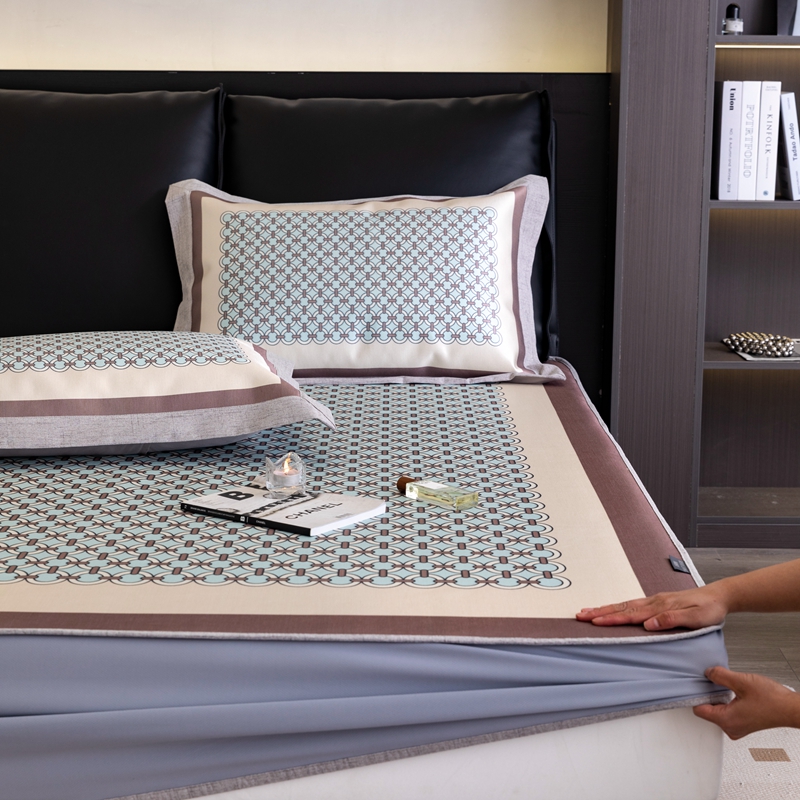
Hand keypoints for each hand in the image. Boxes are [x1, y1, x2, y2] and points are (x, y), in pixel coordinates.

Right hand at [575, 585, 728, 629]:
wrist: (719, 596)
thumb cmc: (709, 609)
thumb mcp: (696, 618)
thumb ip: (672, 620)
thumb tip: (648, 624)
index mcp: (660, 606)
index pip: (631, 614)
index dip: (611, 618)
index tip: (594, 621)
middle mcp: (654, 602)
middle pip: (622, 607)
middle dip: (600, 611)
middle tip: (581, 615)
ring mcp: (654, 600)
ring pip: (624, 605)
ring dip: (605, 609)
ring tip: (589, 612)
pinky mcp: (657, 602)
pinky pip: (632, 605)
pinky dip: (618, 607)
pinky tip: (612, 609)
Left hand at [694, 666, 799, 738]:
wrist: (791, 709)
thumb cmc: (772, 700)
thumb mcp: (742, 681)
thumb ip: (720, 676)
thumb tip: (708, 673)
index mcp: (726, 720)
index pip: (698, 709)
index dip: (696, 694)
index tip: (696, 684)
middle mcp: (730, 728)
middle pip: (707, 710)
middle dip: (709, 695)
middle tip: (714, 682)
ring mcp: (737, 728)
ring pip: (718, 711)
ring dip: (720, 698)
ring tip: (729, 687)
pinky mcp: (744, 725)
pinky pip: (728, 713)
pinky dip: (728, 702)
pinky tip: (735, 693)